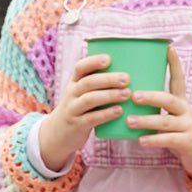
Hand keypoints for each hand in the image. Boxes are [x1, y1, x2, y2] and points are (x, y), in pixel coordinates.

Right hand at [35, 54, 132, 170]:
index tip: (109, 59)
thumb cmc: (80, 109)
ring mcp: (73, 109)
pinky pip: (91, 118)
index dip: (93, 62)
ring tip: (126, 94)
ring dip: (109, 95)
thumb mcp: (82, 93)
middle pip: (88, 82)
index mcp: (74, 82)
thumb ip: (98, 84)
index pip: (80, 67)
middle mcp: (71, 94)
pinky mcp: (77, 125)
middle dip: (108, 79)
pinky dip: (106, 114)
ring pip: (90, 99)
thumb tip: (131, 71)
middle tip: (127, 79)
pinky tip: (119, 111)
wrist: (59, 133)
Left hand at [126, 48, 191, 175]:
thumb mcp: (171, 116)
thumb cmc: (179, 132)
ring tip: (129, 121)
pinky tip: (141, 140)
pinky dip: (154, 139)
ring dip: (147, 120)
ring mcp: (188, 126)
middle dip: (151, 97)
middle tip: (133, 95)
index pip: (179, 79)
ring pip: (166, 121)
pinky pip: (170, 140)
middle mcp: (185, 111)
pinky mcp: (187, 142)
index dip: (175, 64)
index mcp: (180, 102)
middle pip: (169, 100)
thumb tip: (126, 94)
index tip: (169, 48)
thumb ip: (155, 108)